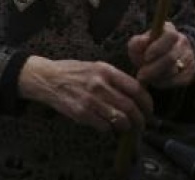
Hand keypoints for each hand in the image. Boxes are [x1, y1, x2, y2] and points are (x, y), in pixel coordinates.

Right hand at [18, 56, 152, 132]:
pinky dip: (108, 128)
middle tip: (142, 124)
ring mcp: (90, 100)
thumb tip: (135, 94)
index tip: (149, 110)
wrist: (46, 78)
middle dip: (141, 119)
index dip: (147, 102)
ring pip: (120, 119)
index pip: (136, 88)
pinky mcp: (81, 113)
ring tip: (125, 127)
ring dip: (126, 126)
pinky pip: (104, 126)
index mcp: (106, 70)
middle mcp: (100, 84)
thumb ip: (114, 78)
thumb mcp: (94, 67)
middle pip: (130, 107)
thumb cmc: (72, 72)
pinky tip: (106, 125)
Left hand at [128, 21, 194, 87]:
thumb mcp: (136, 45)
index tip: (146, 57)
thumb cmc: (145, 51)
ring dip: (158, 76)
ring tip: (146, 78)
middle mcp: (182, 41)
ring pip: (175, 70)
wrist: (157, 61)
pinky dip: (165, 83)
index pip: (170, 36)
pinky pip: (179, 80)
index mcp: (169, 30)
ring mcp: (189, 55)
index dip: (158, 47)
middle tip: (140, 76)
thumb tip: (144, 41)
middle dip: (153, 68)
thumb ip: (137, 43)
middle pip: (172, 57)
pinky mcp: (192, 70)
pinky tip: (156, 81)